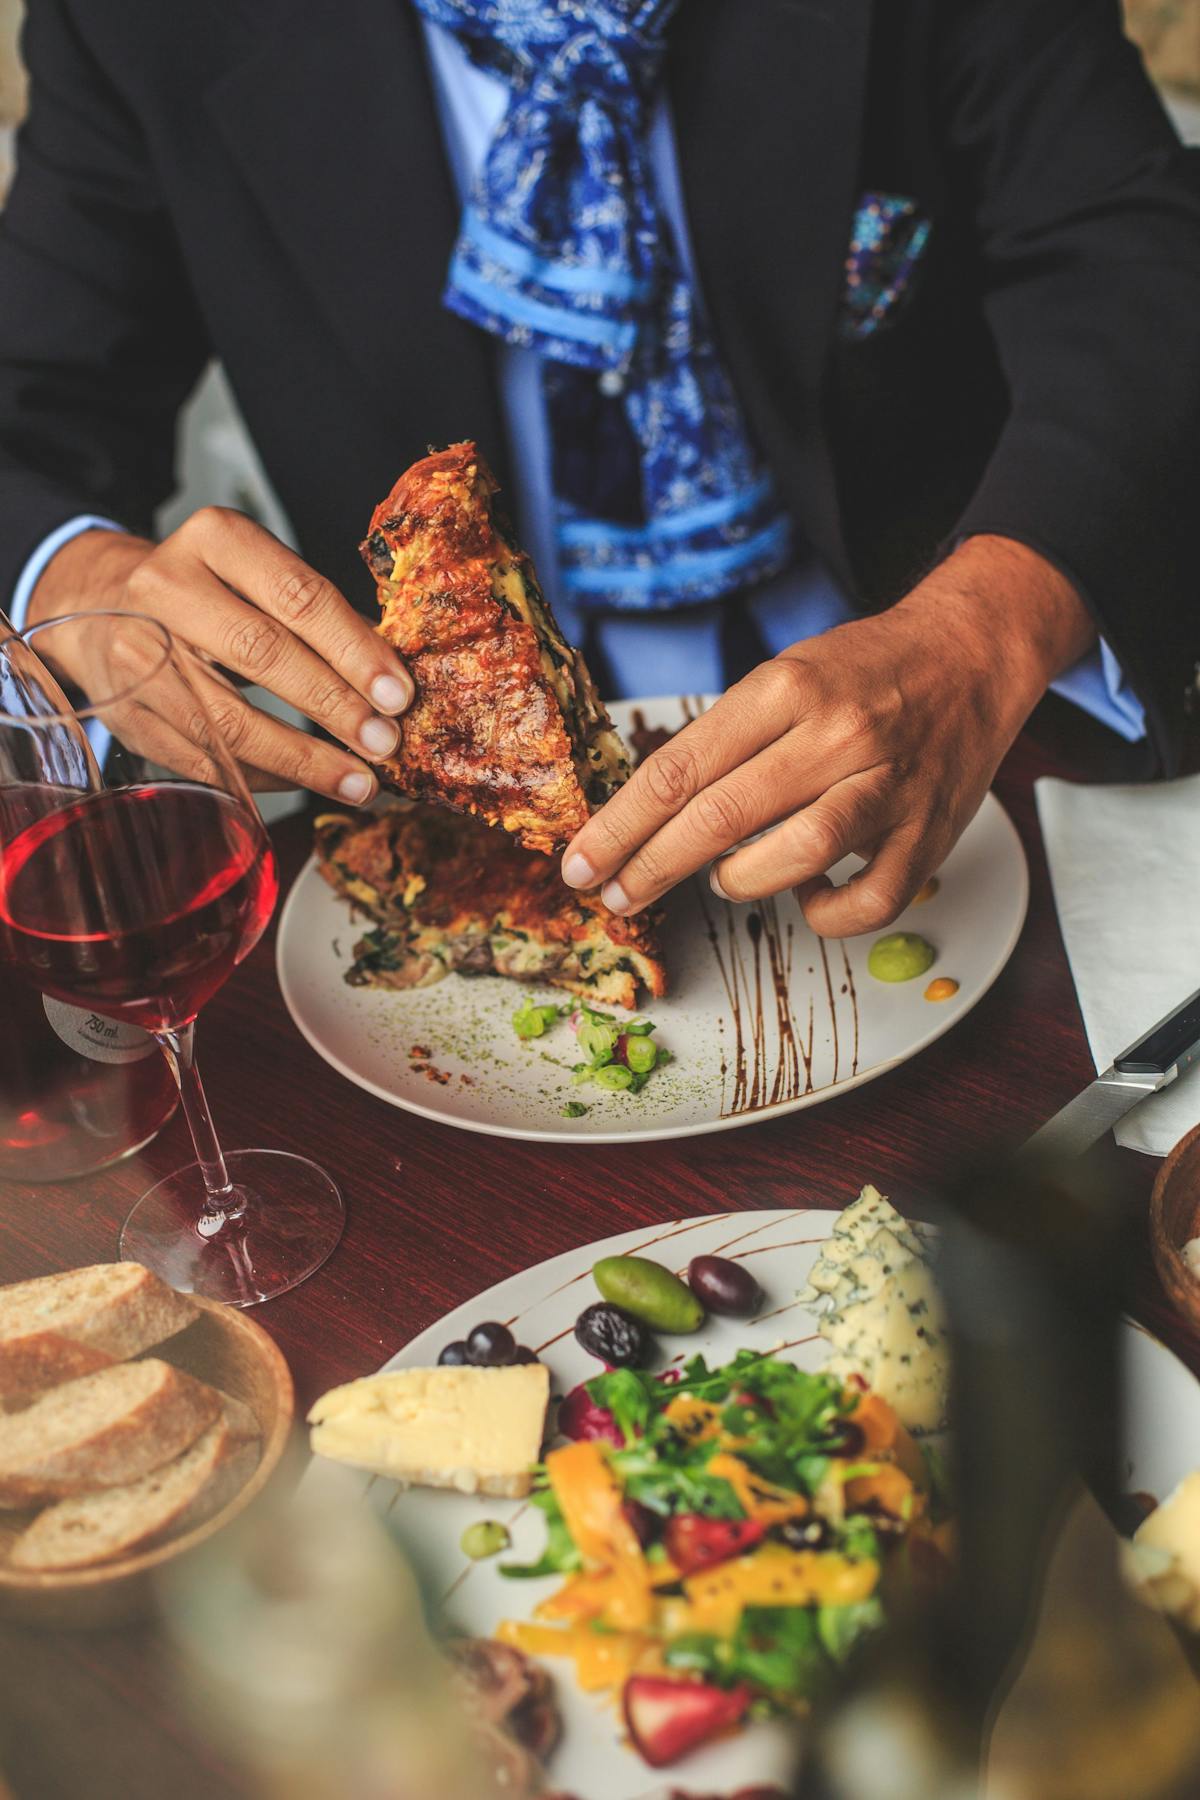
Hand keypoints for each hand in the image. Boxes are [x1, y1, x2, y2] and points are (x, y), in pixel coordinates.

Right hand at [28, 511, 411, 803]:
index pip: (298, 596)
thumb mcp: (255, 573)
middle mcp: (167, 588)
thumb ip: (314, 616)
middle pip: (263, 654)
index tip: (399, 694)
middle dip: (334, 705)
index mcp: (214, 539)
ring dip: (303, 759)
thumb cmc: (208, 592)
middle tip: (385, 742)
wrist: (102, 605)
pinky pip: (205, 759)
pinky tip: (306, 784)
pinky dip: (263, 777)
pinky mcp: (127, 713)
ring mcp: (138, 653)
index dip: (355, 649)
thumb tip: (390, 684)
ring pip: (229, 720)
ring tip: (358, 781)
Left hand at [561, 537, 1095, 937]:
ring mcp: (888, 785)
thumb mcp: (786, 674)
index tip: (582, 864)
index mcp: (788, 687)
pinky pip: (867, 901)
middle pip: (722, 818)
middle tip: (616, 896)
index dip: (622, 826)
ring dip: (739, 882)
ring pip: (795, 857)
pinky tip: (807, 896)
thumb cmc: (866, 669)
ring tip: (725, 878)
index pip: (682, 767)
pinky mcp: (929, 833)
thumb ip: (727, 739)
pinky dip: (825, 915)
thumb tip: (649, 814)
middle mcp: (838, 733)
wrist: (975, 651)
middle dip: (653, 867)